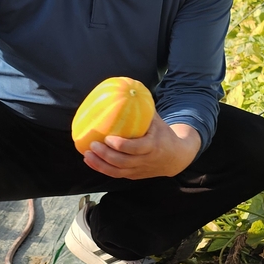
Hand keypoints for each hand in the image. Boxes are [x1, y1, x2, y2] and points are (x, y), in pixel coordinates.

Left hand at [82, 113, 200, 179]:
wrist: (176, 157)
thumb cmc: (162, 133)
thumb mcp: (157, 120)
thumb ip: (143, 108)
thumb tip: (128, 89)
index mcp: (152, 146)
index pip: (135, 148)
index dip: (120, 145)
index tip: (108, 137)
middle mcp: (145, 161)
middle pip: (123, 162)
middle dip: (106, 155)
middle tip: (93, 144)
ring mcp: (138, 170)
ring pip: (117, 171)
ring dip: (100, 164)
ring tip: (87, 154)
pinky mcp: (133, 175)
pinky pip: (115, 174)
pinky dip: (102, 168)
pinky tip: (90, 160)